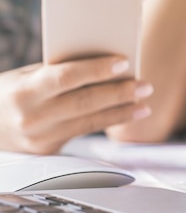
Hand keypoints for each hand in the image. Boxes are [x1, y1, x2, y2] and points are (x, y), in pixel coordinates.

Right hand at [0, 56, 152, 153]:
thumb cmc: (10, 94)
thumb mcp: (25, 78)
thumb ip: (57, 72)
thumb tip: (101, 62)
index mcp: (23, 92)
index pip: (65, 78)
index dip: (96, 70)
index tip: (123, 62)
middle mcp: (32, 117)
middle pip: (84, 102)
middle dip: (119, 93)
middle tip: (145, 85)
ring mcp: (41, 137)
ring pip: (89, 121)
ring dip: (122, 111)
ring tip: (145, 101)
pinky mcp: (50, 150)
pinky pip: (85, 132)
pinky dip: (110, 120)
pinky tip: (130, 113)